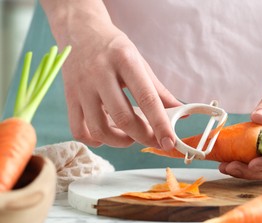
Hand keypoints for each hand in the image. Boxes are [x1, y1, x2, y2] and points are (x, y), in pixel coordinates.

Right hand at [55, 9, 180, 148]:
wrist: (80, 31)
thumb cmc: (114, 49)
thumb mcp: (140, 62)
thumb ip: (159, 90)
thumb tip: (182, 112)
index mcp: (124, 60)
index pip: (147, 98)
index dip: (161, 124)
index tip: (169, 142)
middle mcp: (100, 73)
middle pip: (123, 118)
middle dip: (143, 137)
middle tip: (153, 140)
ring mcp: (81, 87)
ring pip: (98, 128)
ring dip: (119, 142)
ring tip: (130, 137)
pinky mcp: (69, 97)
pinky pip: (78, 129)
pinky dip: (95, 140)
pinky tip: (107, 135)